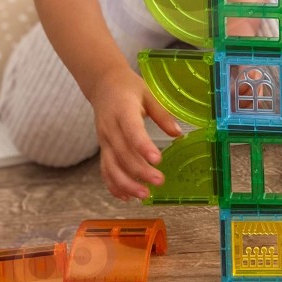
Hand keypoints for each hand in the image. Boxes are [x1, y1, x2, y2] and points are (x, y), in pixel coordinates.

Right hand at [90, 66, 182, 200]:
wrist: (102, 84)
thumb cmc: (128, 88)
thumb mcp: (148, 94)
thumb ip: (162, 115)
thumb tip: (178, 133)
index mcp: (123, 111)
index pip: (132, 131)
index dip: (143, 147)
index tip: (158, 160)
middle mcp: (110, 128)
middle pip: (123, 154)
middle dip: (140, 171)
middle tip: (159, 181)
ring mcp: (104, 140)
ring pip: (111, 167)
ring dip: (126, 183)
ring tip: (144, 195)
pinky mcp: (102, 148)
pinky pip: (105, 170)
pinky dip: (113, 185)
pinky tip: (126, 196)